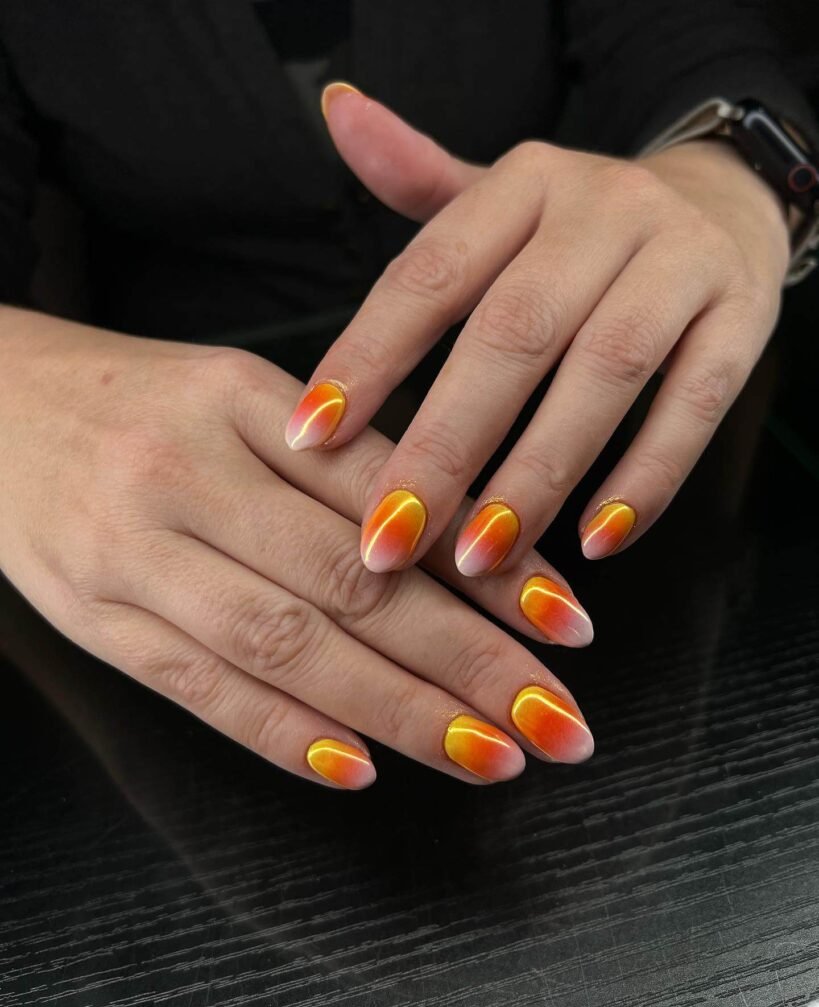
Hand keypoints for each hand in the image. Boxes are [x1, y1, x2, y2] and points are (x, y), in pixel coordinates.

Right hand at [0, 308, 594, 789]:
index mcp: (239, 400)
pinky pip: (198, 689)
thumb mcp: (240, 397)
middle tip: (555, 720)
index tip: (563, 625)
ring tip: (488, 755)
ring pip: (285, 646)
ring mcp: (132, 555)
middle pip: (349, 582)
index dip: (484, 567)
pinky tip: (360, 766)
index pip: (386, 496)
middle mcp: (186, 475)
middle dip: (467, 661)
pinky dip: (284, 734)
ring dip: (397, 712)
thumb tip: (464, 547)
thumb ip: (340, 465)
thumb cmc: (139, 402)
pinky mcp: (94, 622)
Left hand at [289, 84, 789, 574]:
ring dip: (537, 475)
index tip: (311, 436)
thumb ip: (419, 180)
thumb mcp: (501, 192)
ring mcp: (681, 261)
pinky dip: (647, 477)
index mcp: (524, 182)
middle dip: (446, 445)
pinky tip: (597, 540)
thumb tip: (336, 112)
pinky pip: (696, 405)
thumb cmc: (581, 225)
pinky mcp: (742, 318)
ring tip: (480, 556)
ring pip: (605, 373)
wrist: (723, 198)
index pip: (430, 272)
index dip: (367, 356)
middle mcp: (603, 211)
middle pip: (513, 334)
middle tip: (391, 534)